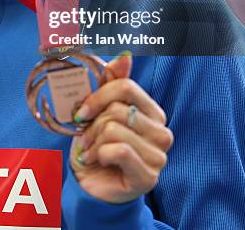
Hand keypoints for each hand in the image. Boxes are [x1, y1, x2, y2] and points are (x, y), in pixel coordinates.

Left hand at [69, 52, 173, 202]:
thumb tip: (123, 57)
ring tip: (91, 151)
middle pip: (117, 109)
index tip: (81, 111)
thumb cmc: (98, 146)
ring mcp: (159, 156)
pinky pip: (119, 151)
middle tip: (87, 137)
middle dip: (93, 124)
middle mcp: (162, 132)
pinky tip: (99, 161)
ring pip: (115, 129)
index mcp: (153, 112)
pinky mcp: (149, 176)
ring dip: (94, 141)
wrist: (93, 186)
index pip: (126, 87)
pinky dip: (100, 155)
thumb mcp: (100, 111)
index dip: (98, 96)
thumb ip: (112, 83)